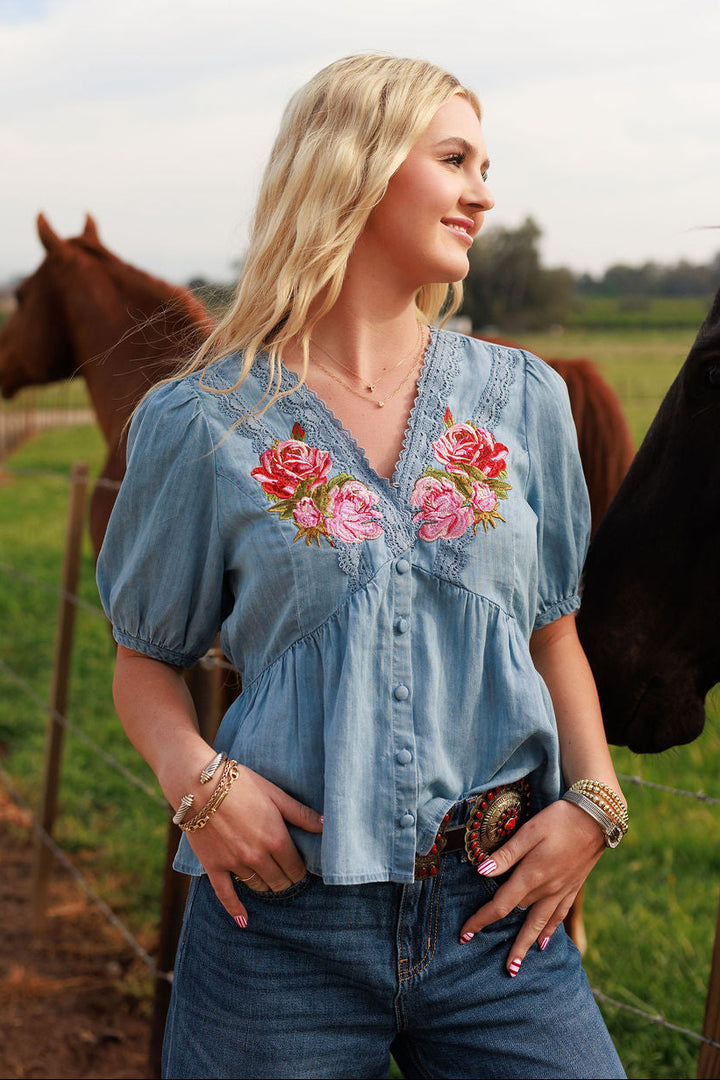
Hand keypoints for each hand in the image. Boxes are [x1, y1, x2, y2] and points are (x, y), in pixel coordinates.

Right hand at [185, 764, 322, 927]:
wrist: (199, 784)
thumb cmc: (240, 784)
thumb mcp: (275, 793)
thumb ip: (300, 813)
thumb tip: (325, 825)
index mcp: (276, 839)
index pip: (296, 868)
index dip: (300, 871)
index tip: (301, 869)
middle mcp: (257, 856)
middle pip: (279, 881)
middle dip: (286, 881)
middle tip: (288, 878)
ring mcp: (235, 864)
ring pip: (257, 886)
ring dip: (266, 887)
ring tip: (271, 885)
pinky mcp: (214, 867)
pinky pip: (226, 894)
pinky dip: (235, 909)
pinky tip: (244, 921)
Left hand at [458, 800, 604, 974]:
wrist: (597, 818)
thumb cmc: (559, 820)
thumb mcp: (529, 831)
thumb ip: (506, 854)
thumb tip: (481, 871)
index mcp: (531, 875)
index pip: (500, 906)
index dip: (481, 921)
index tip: (465, 935)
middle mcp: (546, 889)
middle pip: (519, 919)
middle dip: (505, 940)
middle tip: (494, 964)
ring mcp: (561, 891)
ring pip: (540, 925)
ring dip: (526, 946)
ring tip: (516, 967)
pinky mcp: (572, 888)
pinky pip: (559, 916)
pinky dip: (549, 932)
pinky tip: (544, 943)